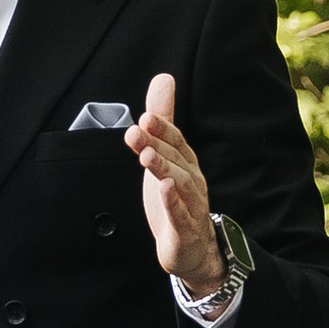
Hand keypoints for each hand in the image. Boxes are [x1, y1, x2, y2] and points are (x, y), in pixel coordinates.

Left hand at [125, 72, 220, 293]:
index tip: (144, 117)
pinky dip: (172, 202)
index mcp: (186, 163)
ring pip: (180, 183)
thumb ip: (162, 121)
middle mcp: (192, 180)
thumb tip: (163, 78)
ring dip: (164, 169)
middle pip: (175, 159)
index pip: (175, 141)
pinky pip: (180, 214)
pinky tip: (163, 189)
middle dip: (156, 144)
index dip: (161, 128)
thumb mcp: (165, 156)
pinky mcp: (185, 230)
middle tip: (136, 131)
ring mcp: (190, 205)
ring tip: (147, 157)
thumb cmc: (176, 199)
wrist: (192, 249)